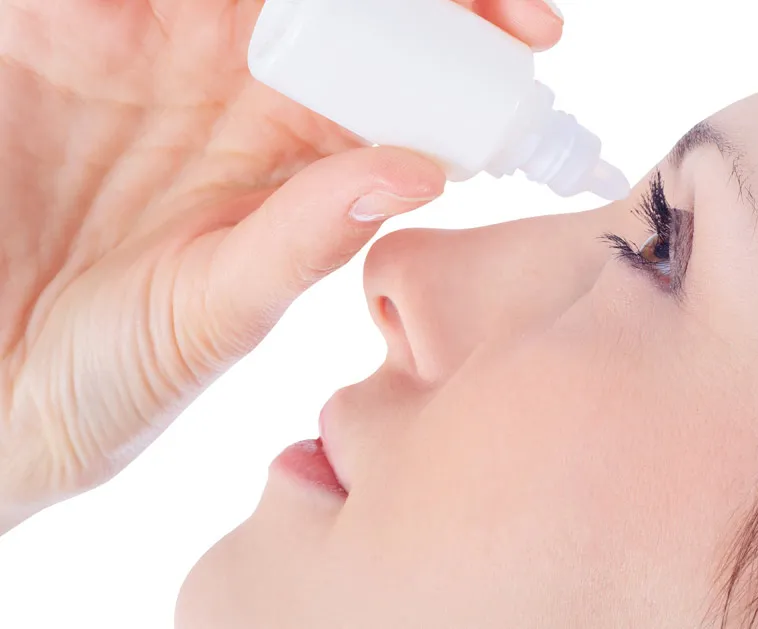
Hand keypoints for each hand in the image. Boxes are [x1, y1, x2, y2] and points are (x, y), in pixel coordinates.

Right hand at [0, 0, 562, 528]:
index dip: (466, 51)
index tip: (536, 33)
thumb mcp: (218, 312)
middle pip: (348, 4)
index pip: (396, 83)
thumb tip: (416, 174)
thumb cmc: (104, 375)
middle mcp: (234, 91)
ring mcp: (150, 47)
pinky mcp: (58, 23)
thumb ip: (304, 242)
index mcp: (290, 159)